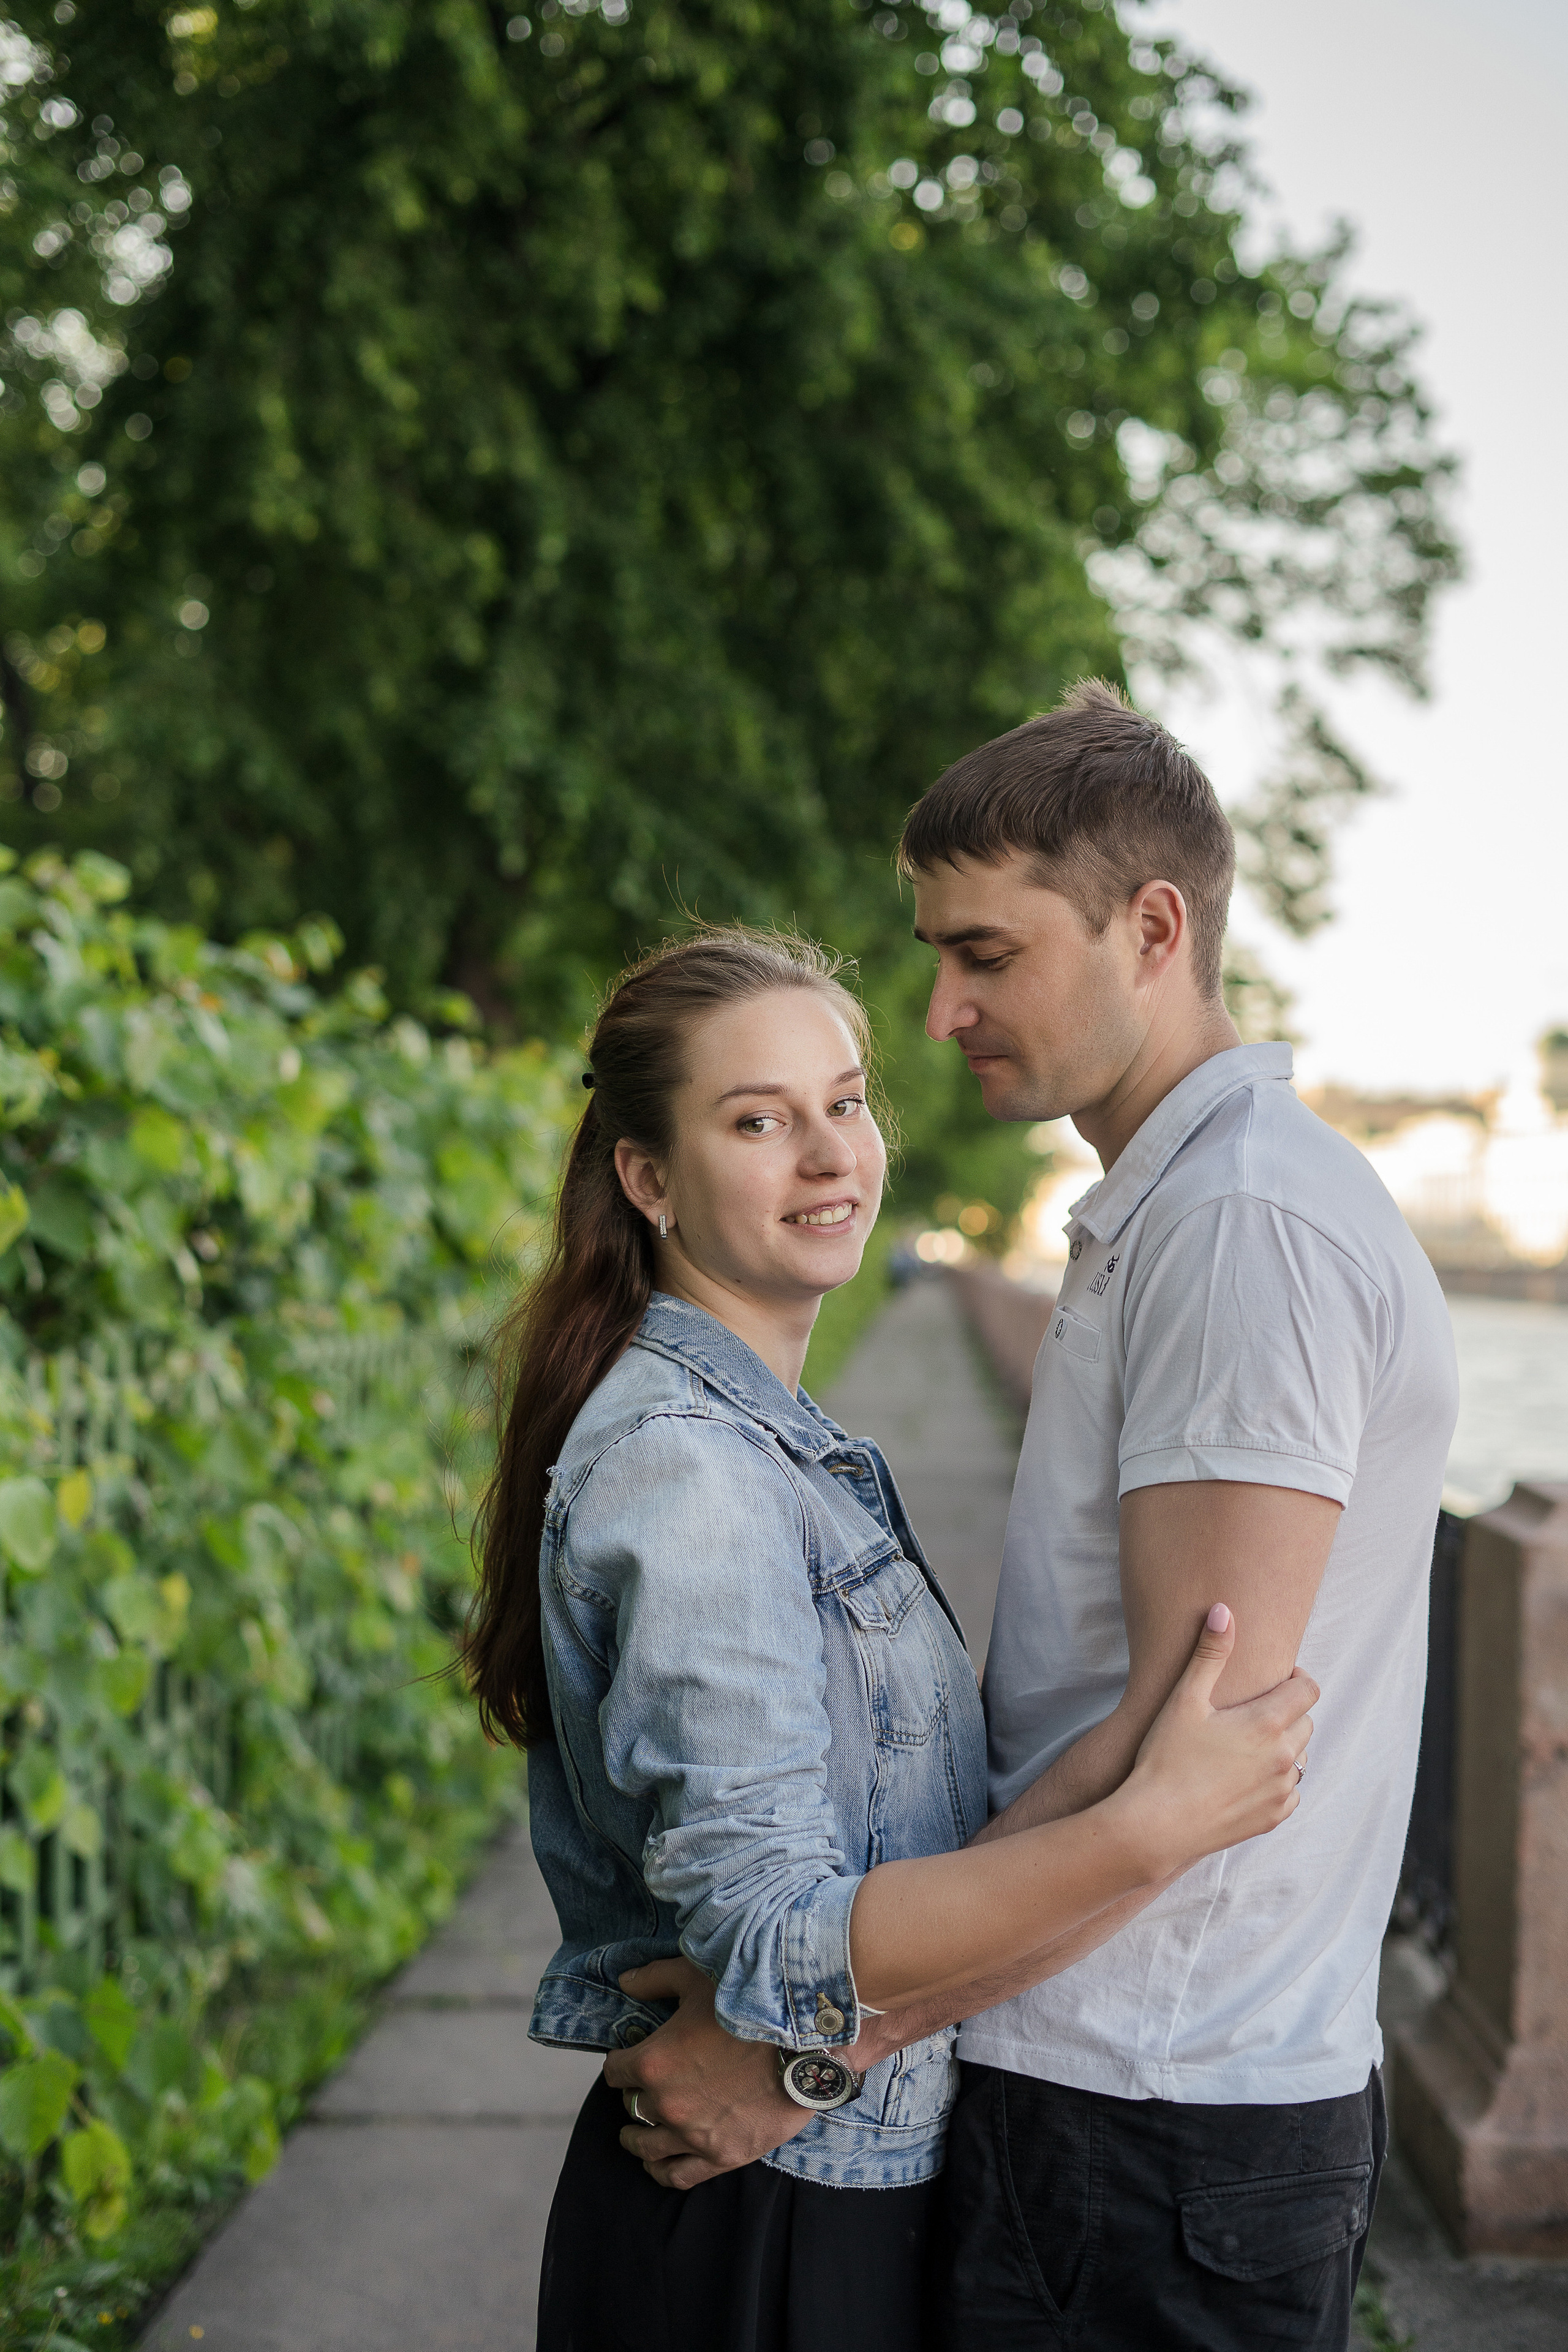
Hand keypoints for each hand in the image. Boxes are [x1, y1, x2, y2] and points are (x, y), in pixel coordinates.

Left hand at [601, 1956, 811, 2190]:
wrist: (804, 2042)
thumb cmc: (750, 2005)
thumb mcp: (696, 1976)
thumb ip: (654, 1979)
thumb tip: (625, 1982)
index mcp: (653, 2062)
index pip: (616, 2070)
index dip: (621, 2062)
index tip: (628, 2060)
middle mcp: (666, 2103)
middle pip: (632, 2105)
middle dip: (636, 2093)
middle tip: (646, 2087)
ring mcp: (692, 2135)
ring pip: (646, 2146)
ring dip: (637, 2137)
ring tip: (636, 2133)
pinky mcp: (721, 2156)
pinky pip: (677, 2176)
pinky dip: (661, 2171)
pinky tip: (656, 2164)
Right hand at [1117, 1603, 1316, 1874]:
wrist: (1156, 1824)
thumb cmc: (1165, 1758)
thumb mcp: (1184, 1700)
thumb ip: (1209, 1653)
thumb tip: (1223, 1610)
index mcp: (1267, 1723)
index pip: (1308, 1690)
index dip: (1296, 1678)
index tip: (1275, 1679)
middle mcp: (1283, 1757)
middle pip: (1305, 1722)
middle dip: (1286, 1711)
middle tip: (1251, 1711)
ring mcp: (1281, 1791)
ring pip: (1299, 1758)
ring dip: (1283, 1747)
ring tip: (1245, 1746)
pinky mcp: (1272, 1818)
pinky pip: (1291, 1793)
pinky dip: (1277, 1782)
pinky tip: (1246, 1778)